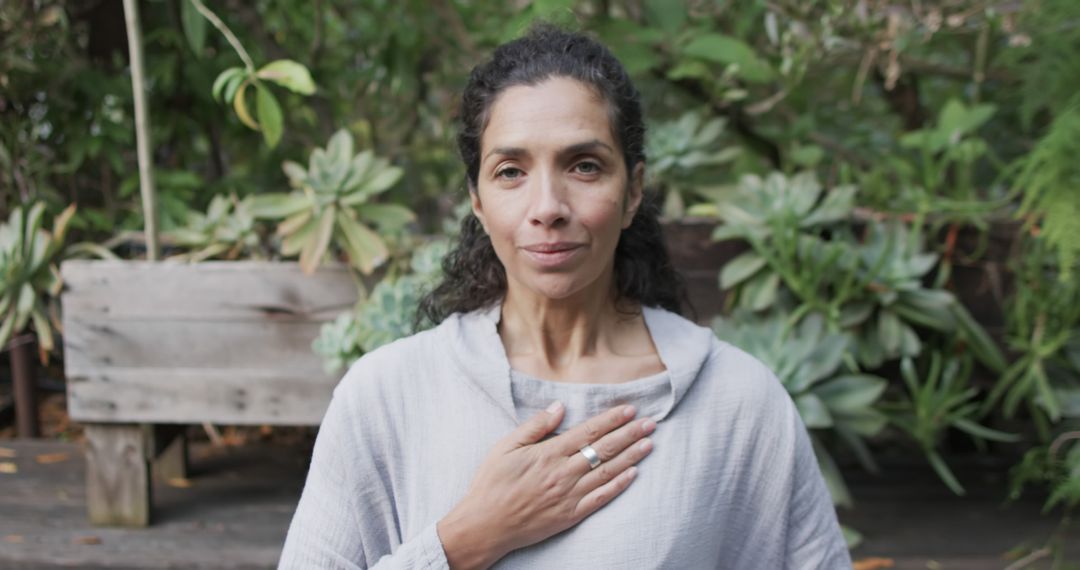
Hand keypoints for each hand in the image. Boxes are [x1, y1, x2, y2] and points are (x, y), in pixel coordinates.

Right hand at [437, 402, 655, 568]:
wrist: (485, 525)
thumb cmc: (492, 483)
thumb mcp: (505, 447)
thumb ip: (535, 426)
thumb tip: (559, 407)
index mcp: (548, 453)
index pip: (588, 432)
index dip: (611, 420)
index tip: (630, 410)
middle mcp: (563, 473)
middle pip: (604, 450)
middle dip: (629, 434)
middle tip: (650, 423)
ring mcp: (569, 496)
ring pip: (607, 472)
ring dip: (630, 456)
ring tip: (649, 444)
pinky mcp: (570, 515)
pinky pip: (600, 499)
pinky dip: (618, 486)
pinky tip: (633, 475)